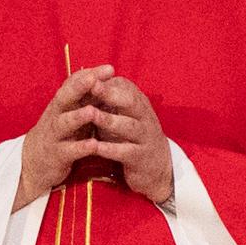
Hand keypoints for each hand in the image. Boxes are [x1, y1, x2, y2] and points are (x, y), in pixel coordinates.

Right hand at [15, 66, 113, 206]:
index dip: (89, 76)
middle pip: (64, 98)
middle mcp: (56, 116)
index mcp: (62, 105)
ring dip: (77, 117)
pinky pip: (68, 150)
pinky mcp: (57, 155)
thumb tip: (105, 77)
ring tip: (91, 111)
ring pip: (63, 124)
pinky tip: (93, 144)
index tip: (109, 68)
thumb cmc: (62, 133)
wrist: (36, 162)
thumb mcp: (71, 113)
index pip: (73, 85)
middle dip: (79, 88)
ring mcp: (55, 135)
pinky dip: (80, 147)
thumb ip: (85, 97)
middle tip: (94, 78)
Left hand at [80, 73, 177, 205]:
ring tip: (91, 114)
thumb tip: (89, 78)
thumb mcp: (125, 116)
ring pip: (129, 126)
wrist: (157, 169)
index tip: (88, 75)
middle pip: (131, 102)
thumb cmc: (132, 138)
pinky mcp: (141, 158)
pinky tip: (96, 147)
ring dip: (110, 119)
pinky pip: (127, 152)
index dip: (107, 82)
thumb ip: (111, 101)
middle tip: (92, 86)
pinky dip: (111, 149)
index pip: (125, 88)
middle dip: (110, 94)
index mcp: (139, 106)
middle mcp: (145, 119)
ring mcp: (145, 138)